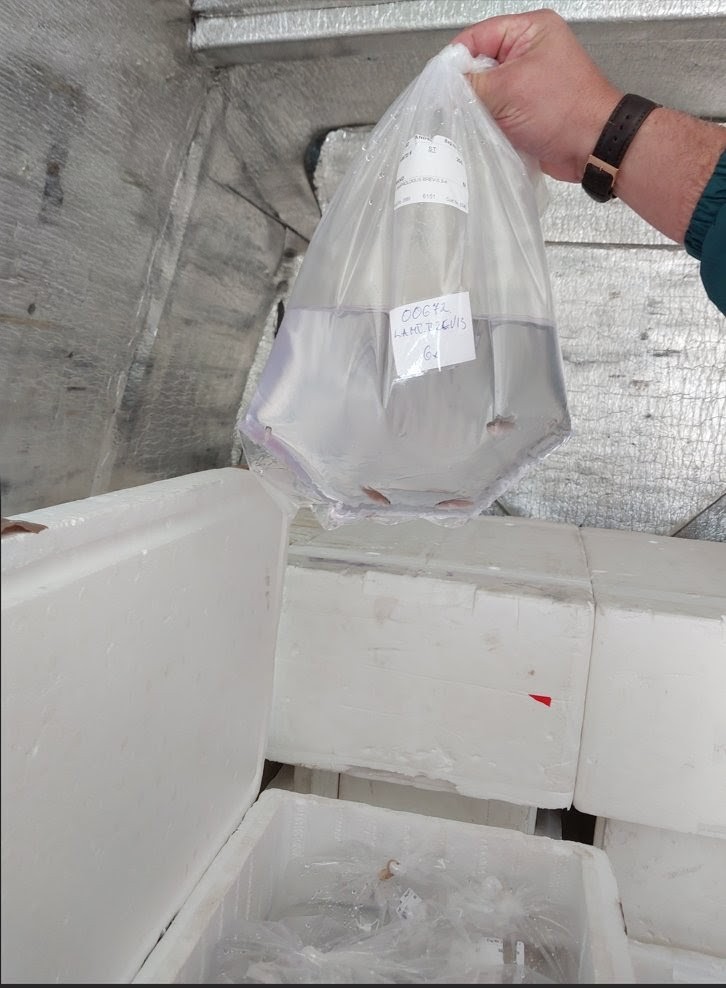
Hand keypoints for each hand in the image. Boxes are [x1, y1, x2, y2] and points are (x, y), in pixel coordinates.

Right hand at [452, 8, 621, 181]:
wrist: (592, 148)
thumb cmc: (565, 111)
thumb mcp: (508, 90)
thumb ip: (470, 85)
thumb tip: (442, 86)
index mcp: (529, 30)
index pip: (476, 36)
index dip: (455, 61)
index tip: (440, 85)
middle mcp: (528, 52)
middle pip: (478, 65)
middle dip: (467, 88)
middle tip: (460, 107)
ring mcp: (527, 82)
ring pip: (486, 92)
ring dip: (478, 109)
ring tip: (477, 121)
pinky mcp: (525, 109)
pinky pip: (496, 112)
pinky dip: (488, 123)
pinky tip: (485, 132)